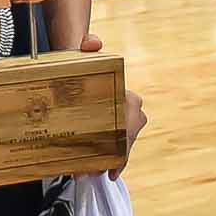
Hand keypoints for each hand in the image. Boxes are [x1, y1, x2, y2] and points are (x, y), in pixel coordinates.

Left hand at [75, 33, 145, 177]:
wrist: (83, 67)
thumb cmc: (86, 63)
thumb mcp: (85, 53)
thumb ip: (88, 45)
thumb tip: (93, 43)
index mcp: (128, 99)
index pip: (130, 131)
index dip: (120, 152)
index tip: (108, 169)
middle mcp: (133, 113)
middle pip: (124, 145)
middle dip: (108, 161)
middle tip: (86, 172)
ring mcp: (125, 123)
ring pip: (119, 149)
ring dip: (104, 163)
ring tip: (84, 173)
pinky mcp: (115, 129)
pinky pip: (114, 149)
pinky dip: (105, 160)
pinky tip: (90, 168)